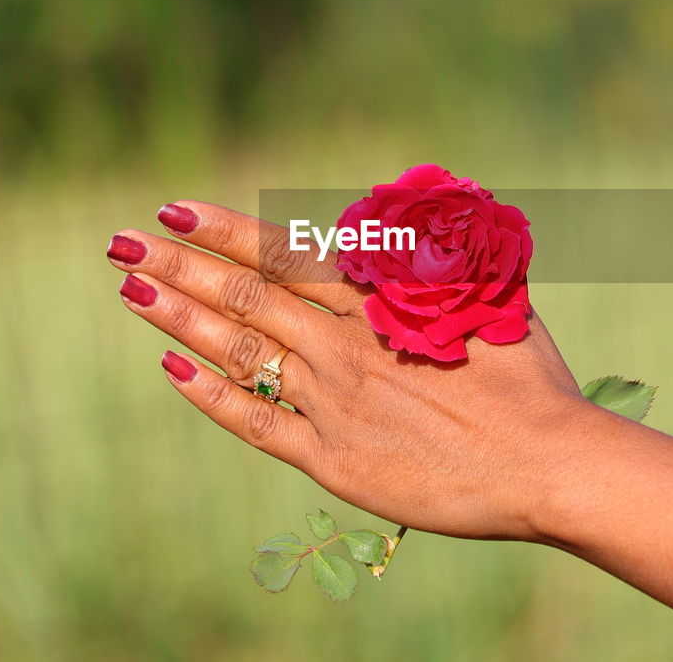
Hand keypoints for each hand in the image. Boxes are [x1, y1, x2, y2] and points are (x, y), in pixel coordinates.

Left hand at [107, 200, 591, 541]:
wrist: (549, 462)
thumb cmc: (532, 382)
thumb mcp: (489, 303)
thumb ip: (436, 269)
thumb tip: (402, 228)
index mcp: (382, 303)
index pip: (285, 256)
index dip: (226, 231)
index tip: (177, 209)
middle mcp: (345, 346)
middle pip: (247, 295)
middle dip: (181, 264)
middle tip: (124, 242)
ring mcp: (334, 402)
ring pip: (240, 349)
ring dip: (182, 314)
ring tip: (131, 288)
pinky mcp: (334, 460)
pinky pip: (257, 422)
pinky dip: (211, 394)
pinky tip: (172, 367)